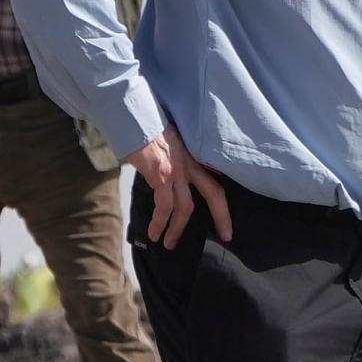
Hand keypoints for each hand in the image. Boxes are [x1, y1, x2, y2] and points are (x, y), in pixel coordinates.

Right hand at [125, 123, 231, 247]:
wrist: (132, 116)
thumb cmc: (145, 129)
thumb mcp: (170, 142)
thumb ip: (178, 159)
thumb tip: (174, 177)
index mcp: (193, 157)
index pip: (216, 181)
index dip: (224, 202)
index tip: (228, 217)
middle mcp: (189, 163)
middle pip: (213, 194)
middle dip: (222, 217)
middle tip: (226, 236)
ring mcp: (176, 169)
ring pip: (185, 207)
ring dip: (177, 229)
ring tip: (168, 244)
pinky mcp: (160, 174)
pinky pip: (164, 205)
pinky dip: (160, 222)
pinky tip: (153, 232)